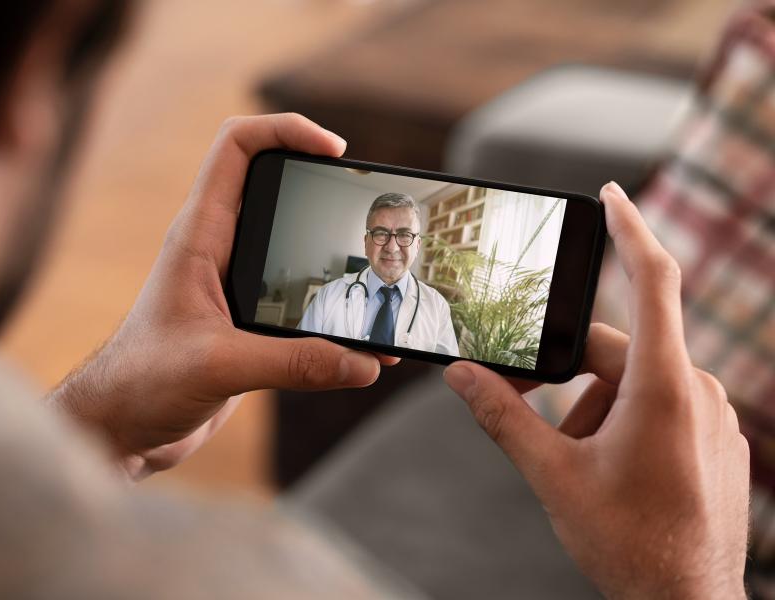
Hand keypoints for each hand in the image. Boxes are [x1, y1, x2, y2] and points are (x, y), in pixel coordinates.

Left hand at [49, 113, 398, 480]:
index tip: (334, 149)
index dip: (286, 130)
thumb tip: (363, 362)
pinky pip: (299, 299)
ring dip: (332, 251)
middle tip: (364, 202)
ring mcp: (236, 284)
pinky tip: (360, 339)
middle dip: (321, 184)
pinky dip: (332, 310)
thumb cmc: (142, 382)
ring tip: (378, 267)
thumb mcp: (220, 366)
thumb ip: (294, 364)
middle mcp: (219, 250)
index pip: (238, 148)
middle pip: (274, 185)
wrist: (122, 427)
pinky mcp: (249, 322)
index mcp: (200, 236)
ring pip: (292, 244)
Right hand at [443, 182, 748, 598]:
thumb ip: (501, 416)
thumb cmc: (629, 543)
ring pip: (634, 380)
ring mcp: (711, 415)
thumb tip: (459, 375)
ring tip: (575, 461)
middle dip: (569, 374)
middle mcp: (697, 390)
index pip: (652, 281)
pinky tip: (605, 467)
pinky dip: (621, 418)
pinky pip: (659, 402)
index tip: (609, 192)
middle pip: (616, 347)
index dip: (630, 228)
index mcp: (662, 388)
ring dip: (592, 405)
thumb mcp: (551, 474)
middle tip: (528, 406)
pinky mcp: (713, 436)